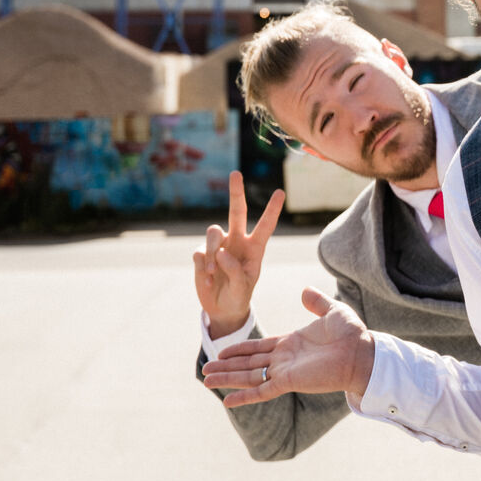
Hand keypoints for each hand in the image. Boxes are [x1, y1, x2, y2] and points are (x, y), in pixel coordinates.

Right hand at [193, 170, 284, 338]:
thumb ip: (235, 270)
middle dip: (236, 192)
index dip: (272, 209)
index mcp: (255, 247)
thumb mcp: (243, 287)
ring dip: (211, 251)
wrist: (222, 307)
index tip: (281, 192)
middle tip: (236, 173)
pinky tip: (206, 278)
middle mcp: (237, 241)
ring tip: (212, 272)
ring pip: (213, 232)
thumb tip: (222, 252)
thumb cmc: (239, 294)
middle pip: (236, 211)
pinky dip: (202, 266)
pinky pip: (199, 252)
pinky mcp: (202, 253)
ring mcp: (219, 245)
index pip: (266, 226)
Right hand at [202, 288, 375, 403]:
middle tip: (205, 368)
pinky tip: (227, 401)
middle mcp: (285, 359)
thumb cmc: (352, 334)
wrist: (363, 351)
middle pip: (249, 363)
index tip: (222, 351)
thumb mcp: (333, 311)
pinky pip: (262, 391)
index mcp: (292, 344)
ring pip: (250, 376)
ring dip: (227, 378)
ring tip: (206, 379)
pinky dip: (244, 396)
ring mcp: (286, 372)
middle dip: (227, 366)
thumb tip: (305, 290)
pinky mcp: (290, 382)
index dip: (240, 349)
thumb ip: (317, 302)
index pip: (259, 348)